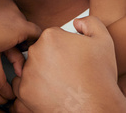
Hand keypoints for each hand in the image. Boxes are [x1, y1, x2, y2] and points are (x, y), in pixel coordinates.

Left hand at [11, 16, 125, 111]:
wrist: (96, 108)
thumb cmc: (100, 76)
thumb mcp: (103, 40)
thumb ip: (90, 22)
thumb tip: (76, 23)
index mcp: (51, 36)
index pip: (53, 36)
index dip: (65, 47)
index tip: (72, 58)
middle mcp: (35, 51)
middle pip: (41, 49)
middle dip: (52, 58)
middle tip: (67, 71)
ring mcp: (28, 72)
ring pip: (32, 66)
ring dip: (41, 71)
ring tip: (60, 82)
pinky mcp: (24, 91)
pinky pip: (21, 84)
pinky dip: (31, 87)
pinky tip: (47, 90)